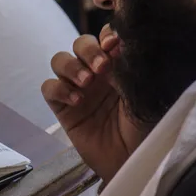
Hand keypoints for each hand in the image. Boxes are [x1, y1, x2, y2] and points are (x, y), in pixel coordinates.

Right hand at [41, 24, 149, 181]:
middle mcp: (96, 73)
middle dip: (88, 50)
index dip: (106, 35)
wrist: (133, 159)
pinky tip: (76, 100)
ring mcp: (77, 89)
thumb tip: (117, 41)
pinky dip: (59, 89)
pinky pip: (49, 88)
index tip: (115, 45)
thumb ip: (129, 65)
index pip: (105, 37)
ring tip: (87, 83)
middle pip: (80, 43)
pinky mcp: (62, 108)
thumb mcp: (145, 91)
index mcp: (118, 64)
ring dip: (71, 66)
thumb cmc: (146, 127)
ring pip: (60, 60)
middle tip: (101, 67)